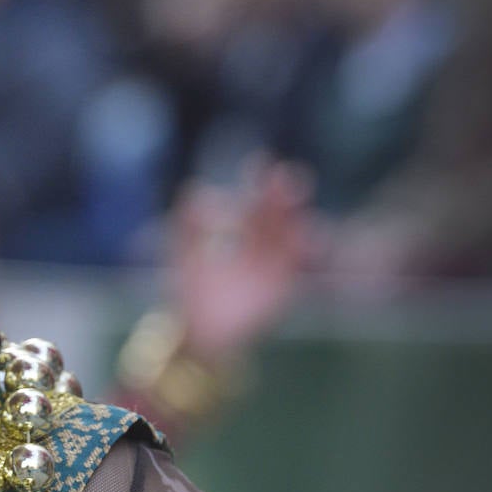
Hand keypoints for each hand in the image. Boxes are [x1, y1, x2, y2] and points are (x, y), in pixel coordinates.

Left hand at [167, 157, 311, 362]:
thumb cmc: (192, 287)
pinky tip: (308, 243)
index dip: (261, 180)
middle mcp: (264, 239)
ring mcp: (277, 262)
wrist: (200, 329)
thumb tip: (197, 190)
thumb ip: (187, 221)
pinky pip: (299, 266)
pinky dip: (305, 254)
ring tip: (297, 211)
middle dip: (283, 194)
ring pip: (292, 234)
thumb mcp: (183, 249)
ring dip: (297, 221)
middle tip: (286, 178)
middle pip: (277, 212)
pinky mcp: (283, 286)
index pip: (255, 197)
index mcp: (242, 226)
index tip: (263, 162)